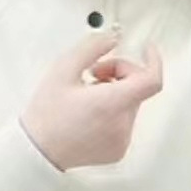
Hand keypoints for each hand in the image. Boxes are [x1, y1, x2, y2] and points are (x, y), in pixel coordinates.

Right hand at [19, 31, 162, 171]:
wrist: (37, 151)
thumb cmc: (46, 115)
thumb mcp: (63, 70)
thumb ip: (92, 47)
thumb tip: (112, 38)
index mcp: (111, 104)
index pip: (151, 79)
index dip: (153, 60)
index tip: (147, 50)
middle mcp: (121, 125)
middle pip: (137, 89)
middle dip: (119, 74)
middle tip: (93, 74)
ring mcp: (121, 140)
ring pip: (131, 105)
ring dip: (115, 94)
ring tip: (87, 96)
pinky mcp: (117, 151)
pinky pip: (124, 124)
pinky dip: (113, 114)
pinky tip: (89, 115)